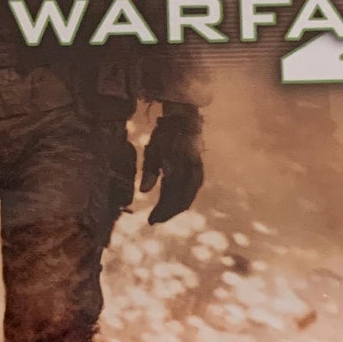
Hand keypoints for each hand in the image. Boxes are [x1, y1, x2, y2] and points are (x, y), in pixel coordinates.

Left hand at [140, 104, 204, 225]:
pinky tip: (177, 204)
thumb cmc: (164, 135)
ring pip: (189, 196)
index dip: (161, 211)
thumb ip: (148, 171)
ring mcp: (196, 171)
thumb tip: (143, 192)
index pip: (170, 196)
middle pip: (181, 200)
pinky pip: (193, 190)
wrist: (183, 120)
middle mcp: (189, 172)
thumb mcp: (152, 150)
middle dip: (168, 212)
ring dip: (177, 208)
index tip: (151, 220)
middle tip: (155, 220)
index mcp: (177, 167)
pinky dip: (184, 199)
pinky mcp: (199, 170)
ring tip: (164, 214)